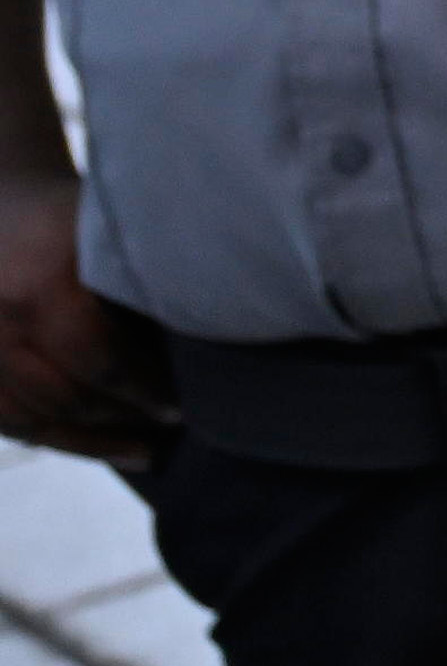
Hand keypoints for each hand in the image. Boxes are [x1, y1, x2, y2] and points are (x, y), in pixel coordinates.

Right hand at [0, 160, 168, 468]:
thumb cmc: (65, 214)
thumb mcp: (105, 231)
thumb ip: (143, 275)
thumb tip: (207, 322)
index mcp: (44, 287)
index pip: (102, 359)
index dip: (146, 389)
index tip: (185, 404)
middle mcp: (3, 324)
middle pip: (69, 396)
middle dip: (126, 418)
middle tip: (176, 429)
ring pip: (36, 418)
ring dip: (94, 440)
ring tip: (146, 451)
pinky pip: (7, 420)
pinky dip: (52, 438)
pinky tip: (96, 447)